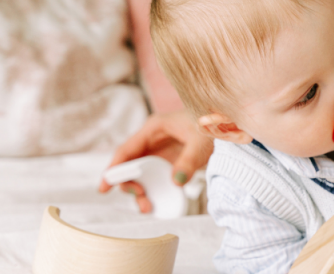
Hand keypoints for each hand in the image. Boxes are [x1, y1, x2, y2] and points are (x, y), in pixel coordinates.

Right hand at [98, 110, 213, 212]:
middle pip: (130, 165)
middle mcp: (153, 140)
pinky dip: (154, 190)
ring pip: (141, 174)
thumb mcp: (202, 142)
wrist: (228, 126)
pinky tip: (157, 202)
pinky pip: (155, 178)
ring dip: (141, 191)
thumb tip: (175, 182)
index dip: (113, 169)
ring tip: (149, 207)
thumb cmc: (213, 125)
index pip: (126, 150)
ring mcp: (160, 152)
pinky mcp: (169, 162)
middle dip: (130, 185)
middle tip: (141, 199)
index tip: (104, 187)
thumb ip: (189, 161)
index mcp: (154, 128)